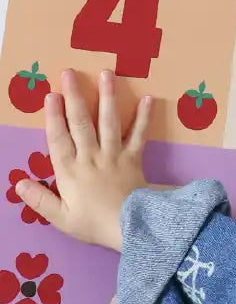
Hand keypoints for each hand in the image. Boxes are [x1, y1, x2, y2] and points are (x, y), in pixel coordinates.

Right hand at [15, 70, 151, 252]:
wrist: (132, 231)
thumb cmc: (95, 225)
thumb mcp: (63, 218)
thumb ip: (40, 200)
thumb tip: (18, 183)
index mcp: (70, 170)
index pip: (58, 138)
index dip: (53, 117)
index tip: (51, 95)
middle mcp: (91, 157)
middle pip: (80, 123)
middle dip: (74, 97)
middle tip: (70, 72)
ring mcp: (114, 156)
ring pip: (108, 122)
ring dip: (107, 97)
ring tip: (106, 74)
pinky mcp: (134, 160)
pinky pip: (139, 136)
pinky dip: (144, 118)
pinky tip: (149, 100)